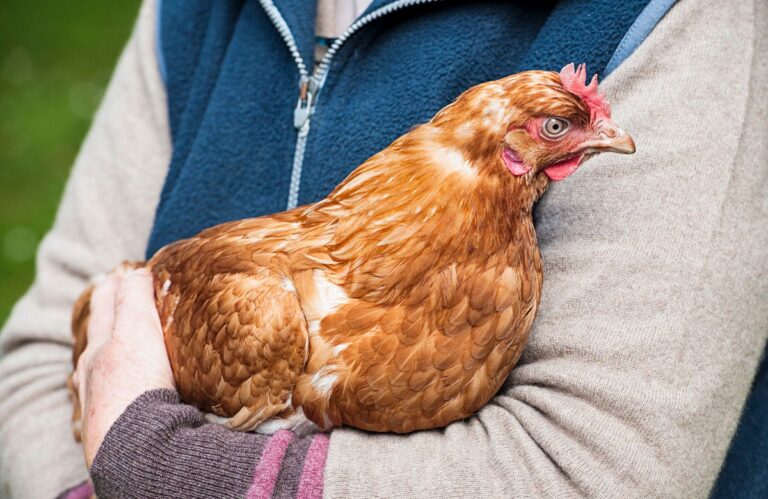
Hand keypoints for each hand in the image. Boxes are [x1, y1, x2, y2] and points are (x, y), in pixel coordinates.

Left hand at [72, 268, 175, 467]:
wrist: (135, 446)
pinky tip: (116, 394)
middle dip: (105, 318)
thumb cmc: (136, 383)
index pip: (107, 306)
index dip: (115, 287)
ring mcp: (99, 401)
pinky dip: (110, 388)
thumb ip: (134, 298)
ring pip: (95, 370)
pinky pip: (106, 400)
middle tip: (113, 302)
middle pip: (97, 338)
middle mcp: (93, 372)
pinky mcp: (111, 427)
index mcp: (101, 345)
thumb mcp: (137, 329)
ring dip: (103, 355)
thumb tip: (135, 273)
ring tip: (111, 349)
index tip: (121, 274)